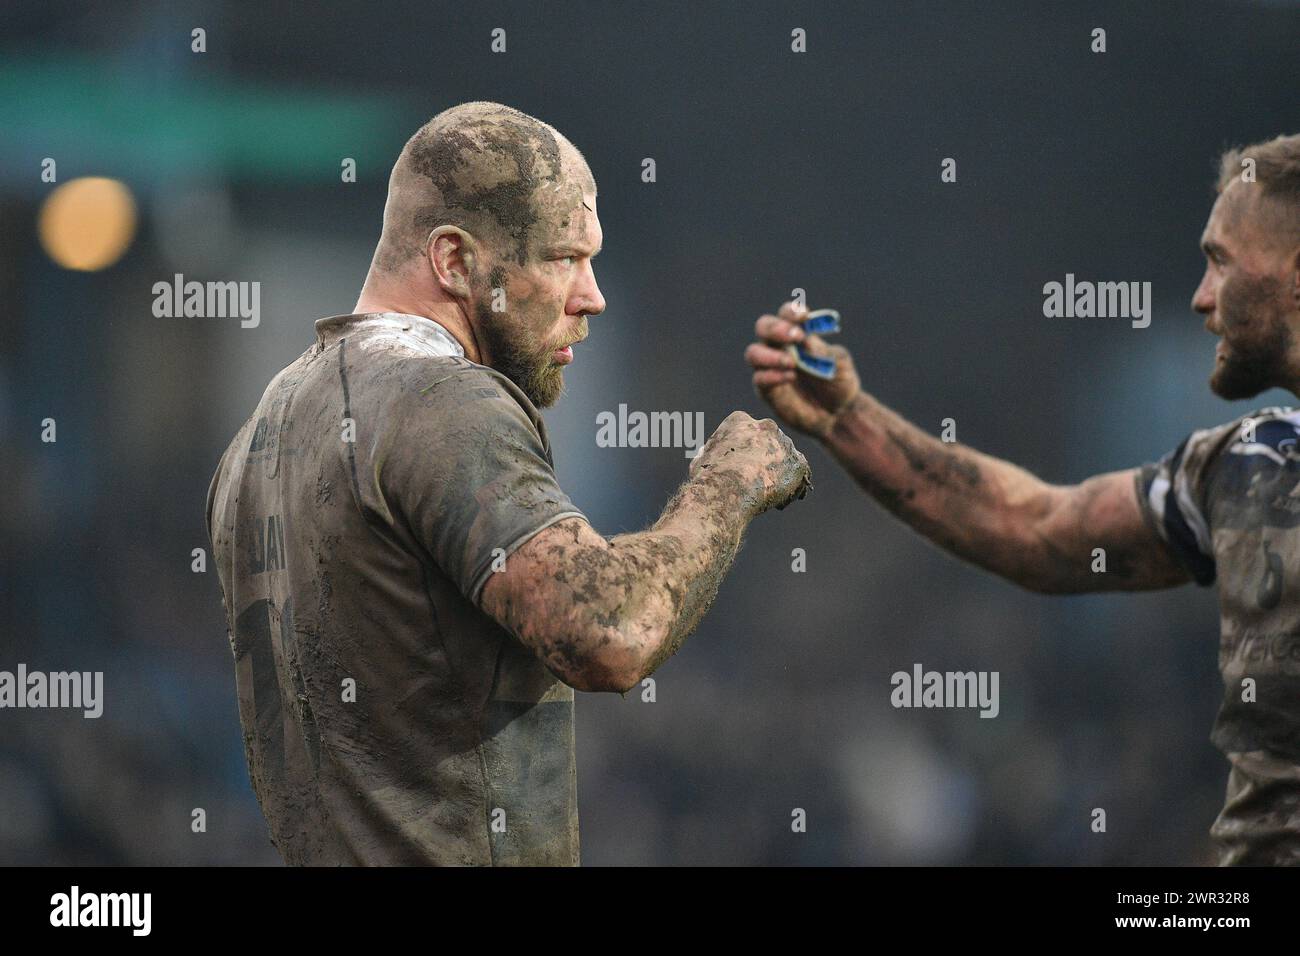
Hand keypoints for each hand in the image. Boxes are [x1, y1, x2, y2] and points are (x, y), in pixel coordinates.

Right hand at [689, 410, 811, 515]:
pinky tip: (778, 501)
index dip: (741, 451)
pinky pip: (798, 475)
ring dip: (779, 473)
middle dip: (763, 459)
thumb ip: (708, 454)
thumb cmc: (709, 477)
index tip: (736, 468)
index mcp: (739, 420)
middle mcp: (765, 425)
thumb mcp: (700, 461)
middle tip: (755, 481)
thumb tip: (704, 454)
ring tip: (766, 495)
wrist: (729, 489)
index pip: (745, 433)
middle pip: (768, 442)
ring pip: (785, 458)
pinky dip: (791, 488)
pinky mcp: (798, 462)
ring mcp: (784, 443)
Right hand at [745, 300, 860, 439]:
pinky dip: (772, 375)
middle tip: (795, 336)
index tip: (804, 317)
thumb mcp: (837, 362)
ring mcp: (770, 368)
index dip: (791, 312)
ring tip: (791, 363)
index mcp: (797, 333)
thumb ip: (820, 350)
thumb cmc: (838, 382)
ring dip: (770, 355)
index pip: (786, 314)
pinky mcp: (767, 390)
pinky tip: (790, 377)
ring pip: (753, 353)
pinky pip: (760, 378)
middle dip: (776, 328)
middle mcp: (779, 346)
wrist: (838, 414)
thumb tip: (804, 340)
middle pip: (763, 327)